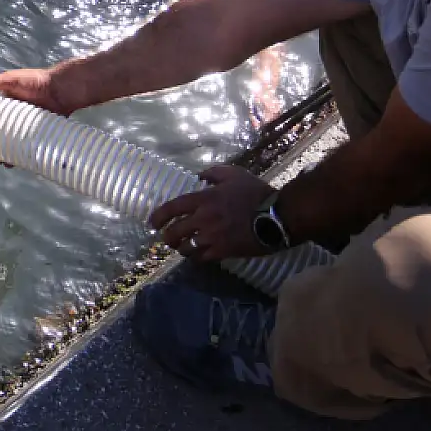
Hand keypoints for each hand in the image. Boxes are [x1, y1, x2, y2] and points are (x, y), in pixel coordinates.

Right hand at [0, 67, 76, 165]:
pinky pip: (24, 148)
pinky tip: (12, 163)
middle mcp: (12, 117)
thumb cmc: (34, 81)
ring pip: (9, 144)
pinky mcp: (36, 134)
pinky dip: (18, 156)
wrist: (61, 89)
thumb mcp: (9, 79)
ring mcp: (24, 127)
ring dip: (1, 154)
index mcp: (3, 104)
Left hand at [149, 165, 275, 261]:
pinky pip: (202, 258)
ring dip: (182, 249)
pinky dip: (198, 257)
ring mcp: (212, 237)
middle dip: (167, 237)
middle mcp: (203, 219)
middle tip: (168, 238)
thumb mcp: (235, 174)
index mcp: (204, 199)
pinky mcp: (223, 251)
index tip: (153, 223)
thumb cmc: (256, 194)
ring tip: (183, 248)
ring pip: (186, 248)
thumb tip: (200, 176)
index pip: (172, 208)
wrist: (277, 216)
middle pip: (174, 232)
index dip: (158, 217)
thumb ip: (215, 173)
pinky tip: (199, 255)